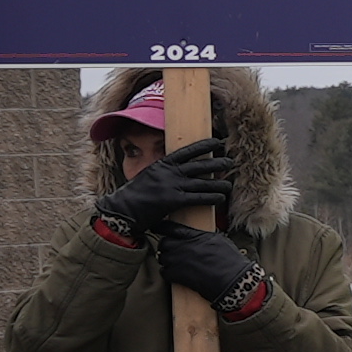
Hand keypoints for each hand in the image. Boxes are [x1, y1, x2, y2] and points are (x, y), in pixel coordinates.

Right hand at [96, 136, 236, 238]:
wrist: (120, 209)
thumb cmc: (134, 195)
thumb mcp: (149, 176)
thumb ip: (164, 173)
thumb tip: (179, 171)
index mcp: (162, 164)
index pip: (186, 151)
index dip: (203, 145)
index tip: (217, 141)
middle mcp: (168, 172)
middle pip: (199, 165)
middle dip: (217, 163)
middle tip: (230, 162)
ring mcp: (171, 186)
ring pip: (203, 182)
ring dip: (219, 184)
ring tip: (229, 185)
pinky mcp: (173, 200)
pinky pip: (198, 198)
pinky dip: (212, 198)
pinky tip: (220, 198)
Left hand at [148, 221, 262, 311]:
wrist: (232, 281)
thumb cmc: (230, 261)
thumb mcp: (219, 241)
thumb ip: (203, 236)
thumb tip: (197, 236)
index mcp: (194, 236)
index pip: (171, 228)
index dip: (162, 227)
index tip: (157, 227)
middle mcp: (183, 246)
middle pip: (164, 243)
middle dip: (167, 247)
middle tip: (173, 251)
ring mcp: (178, 260)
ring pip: (162, 257)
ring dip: (167, 261)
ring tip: (177, 265)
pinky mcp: (176, 274)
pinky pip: (164, 272)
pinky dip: (168, 273)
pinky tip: (176, 275)